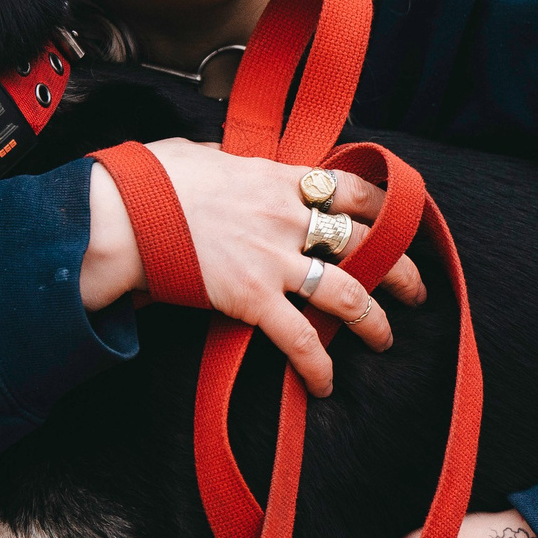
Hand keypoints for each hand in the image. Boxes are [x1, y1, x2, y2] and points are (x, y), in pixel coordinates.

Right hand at [83, 142, 426, 393]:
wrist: (123, 214)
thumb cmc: (153, 181)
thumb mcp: (202, 155)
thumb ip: (229, 162)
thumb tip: (226, 160)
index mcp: (278, 178)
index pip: (353, 188)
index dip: (387, 208)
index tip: (403, 223)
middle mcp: (287, 217)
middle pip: (368, 240)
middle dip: (400, 268)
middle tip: (414, 288)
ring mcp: (273, 258)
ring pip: (349, 292)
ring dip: (375, 320)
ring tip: (385, 338)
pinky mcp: (252, 298)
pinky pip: (301, 338)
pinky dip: (319, 365)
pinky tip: (325, 382)